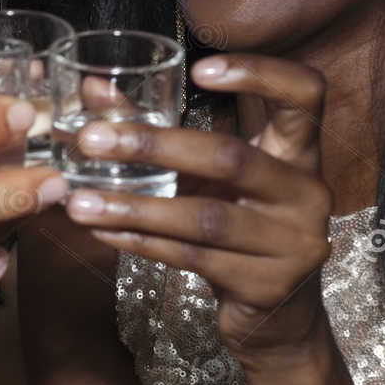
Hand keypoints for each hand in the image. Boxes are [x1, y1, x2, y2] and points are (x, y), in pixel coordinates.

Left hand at [60, 53, 333, 368]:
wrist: (278, 316)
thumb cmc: (238, 224)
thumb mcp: (210, 174)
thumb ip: (157, 127)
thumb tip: (92, 89)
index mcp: (298, 152)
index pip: (305, 94)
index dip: (259, 74)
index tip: (198, 68)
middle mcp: (306, 192)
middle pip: (231, 158)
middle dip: (154, 147)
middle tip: (91, 140)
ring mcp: (293, 242)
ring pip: (204, 218)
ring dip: (133, 208)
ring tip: (78, 202)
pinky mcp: (267, 284)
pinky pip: (192, 257)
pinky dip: (140, 243)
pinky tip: (101, 232)